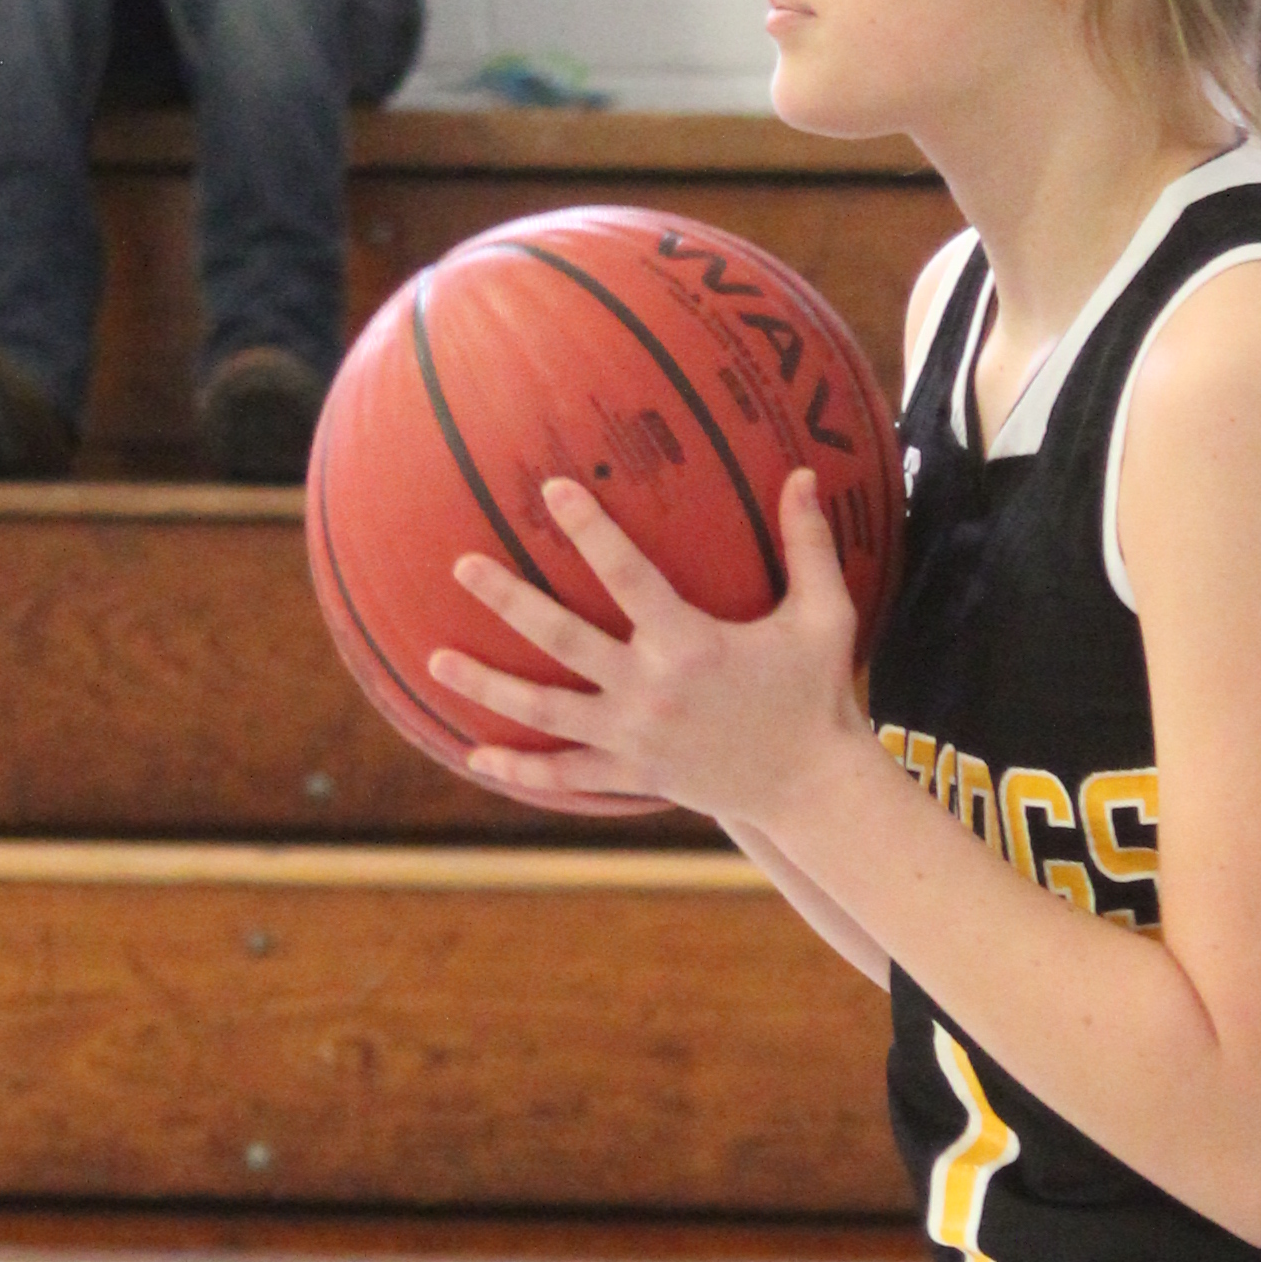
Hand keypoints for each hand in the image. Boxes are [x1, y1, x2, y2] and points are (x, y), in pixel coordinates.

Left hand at [431, 469, 865, 829]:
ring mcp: (634, 738)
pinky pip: (566, 776)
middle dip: (509, 601)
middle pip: (563, 639)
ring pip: (546, 711)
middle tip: (461, 565)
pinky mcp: (633, 775)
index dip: (589, 530)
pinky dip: (521, 771)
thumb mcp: (825, 615)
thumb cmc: (818, 694)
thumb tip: (800, 472)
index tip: (552, 491)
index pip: (627, 575)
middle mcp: (650, 689)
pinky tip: (476, 757)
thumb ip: (808, 544)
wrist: (811, 788)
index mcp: (690, 642)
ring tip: (435, 661)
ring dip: (487, 687)